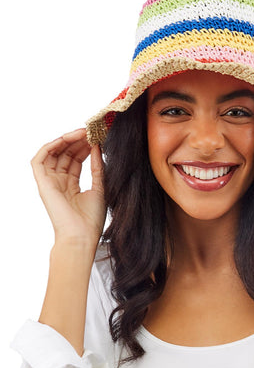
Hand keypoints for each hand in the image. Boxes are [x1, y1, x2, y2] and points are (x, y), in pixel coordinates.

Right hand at [31, 128, 105, 248]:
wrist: (82, 236)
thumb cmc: (91, 219)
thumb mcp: (100, 187)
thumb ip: (98, 167)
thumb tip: (97, 147)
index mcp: (71, 185)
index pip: (76, 159)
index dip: (84, 147)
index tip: (97, 137)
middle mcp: (59, 182)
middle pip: (65, 154)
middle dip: (77, 141)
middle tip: (91, 131)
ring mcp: (50, 182)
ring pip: (54, 154)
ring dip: (66, 141)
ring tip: (82, 133)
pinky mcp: (43, 183)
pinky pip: (40, 160)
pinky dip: (50, 147)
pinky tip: (65, 139)